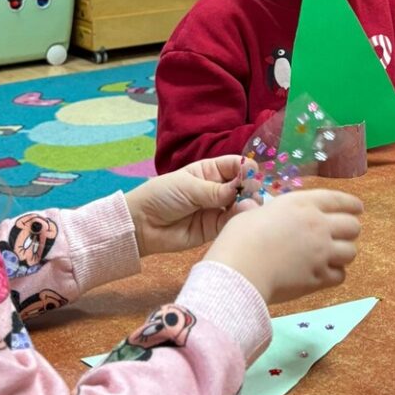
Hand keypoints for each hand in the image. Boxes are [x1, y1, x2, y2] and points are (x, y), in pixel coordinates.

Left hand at [125, 156, 259, 257]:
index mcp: (210, 171)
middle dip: (250, 187)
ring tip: (248, 205)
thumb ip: (214, 190)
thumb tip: (241, 187)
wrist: (142, 225)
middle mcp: (217, 189)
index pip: (234, 165)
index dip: (246, 168)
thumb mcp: (188, 187)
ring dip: (248, 203)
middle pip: (242, 185)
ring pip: (241, 204)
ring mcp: (217, 209)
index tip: (253, 173)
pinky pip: (231, 222)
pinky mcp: (214, 228)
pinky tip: (242, 216)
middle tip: (251, 191)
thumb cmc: (161, 196)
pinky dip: (239, 219)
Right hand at [207, 189, 362, 304]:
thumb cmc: (240, 238)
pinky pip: (340, 276)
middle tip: (341, 235)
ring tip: (333, 256)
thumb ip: (263, 212)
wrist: (241, 271)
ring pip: (351, 252)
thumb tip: (254, 208)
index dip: (352, 204)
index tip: (358, 208)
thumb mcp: (251, 214)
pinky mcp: (319, 278)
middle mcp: (318, 225)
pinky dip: (335, 275)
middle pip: (352, 226)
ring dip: (344, 253)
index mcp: (302, 204)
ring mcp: (322, 252)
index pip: (338, 199)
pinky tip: (324, 274)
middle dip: (350, 230)